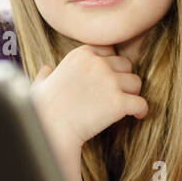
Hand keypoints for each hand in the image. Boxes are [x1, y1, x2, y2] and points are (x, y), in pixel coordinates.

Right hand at [30, 44, 147, 148]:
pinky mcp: (118, 102)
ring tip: (125, 105)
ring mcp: (110, 82)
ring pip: (136, 82)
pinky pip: (141, 102)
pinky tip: (137, 116)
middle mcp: (98, 63)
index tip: (108, 77)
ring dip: (132, 93)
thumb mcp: (39, 85)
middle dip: (123, 78)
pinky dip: (142, 110)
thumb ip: (46, 74)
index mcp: (81, 54)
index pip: (108, 50)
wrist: (49, 130)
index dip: (111, 64)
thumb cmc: (41, 111)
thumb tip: (47, 70)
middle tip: (118, 93)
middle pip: (126, 65)